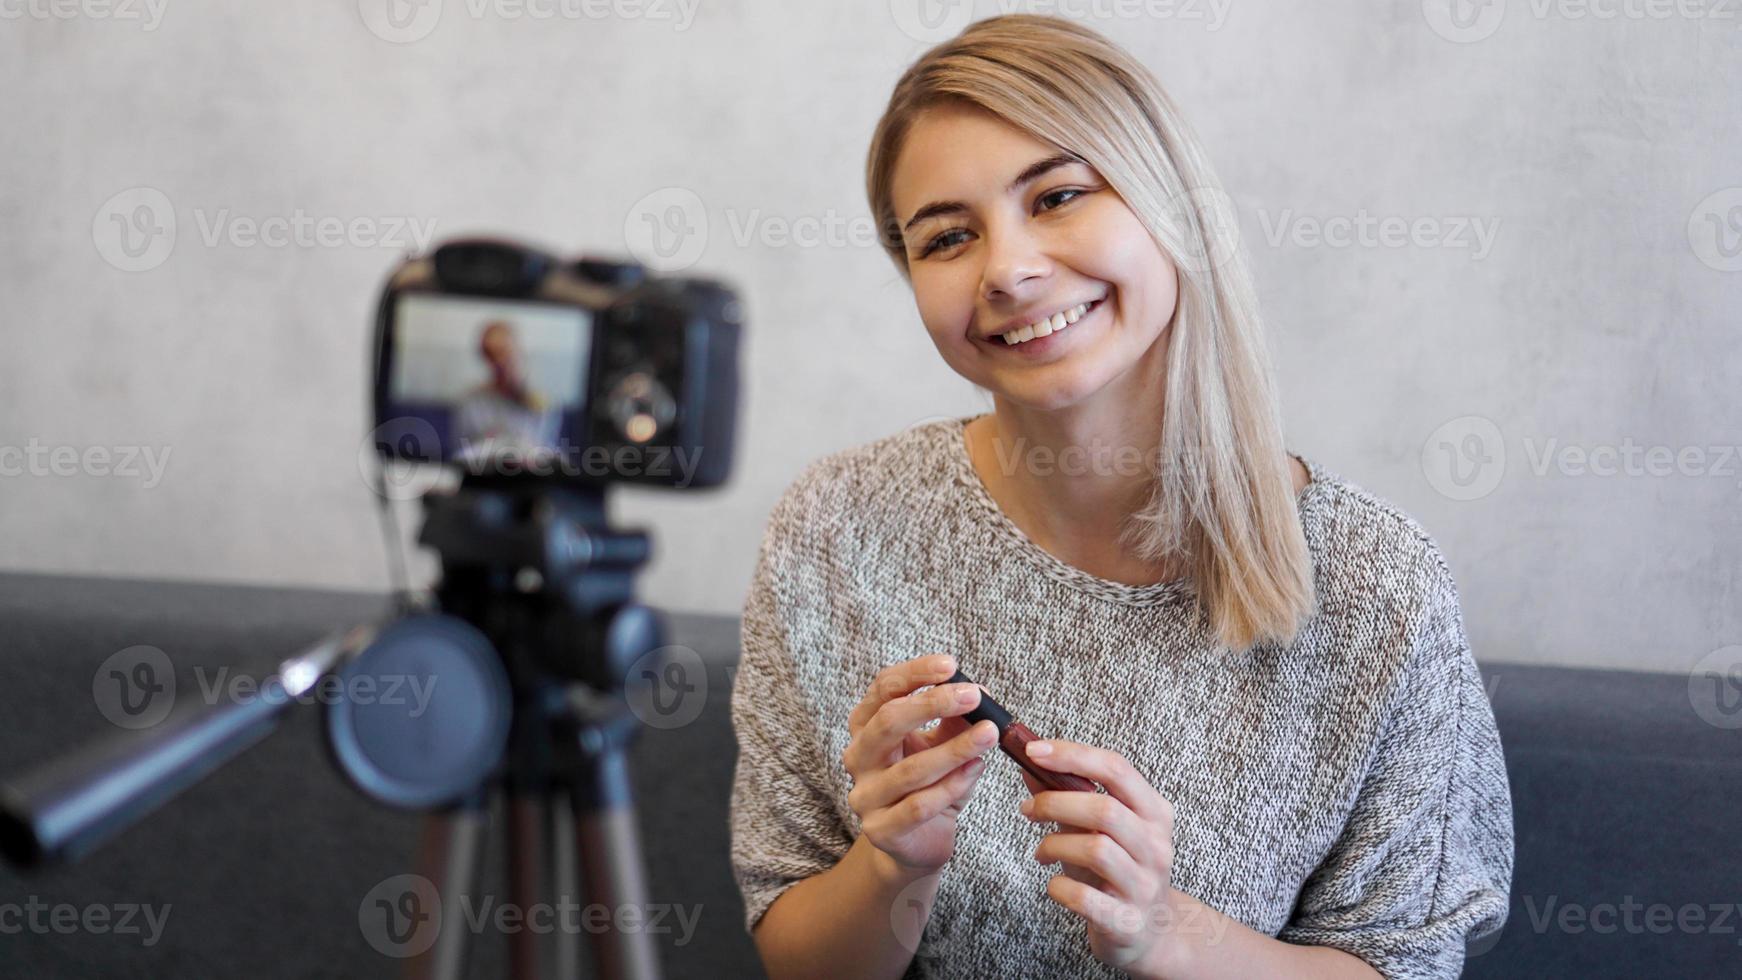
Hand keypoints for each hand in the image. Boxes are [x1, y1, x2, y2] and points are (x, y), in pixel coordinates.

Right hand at [841, 654, 1001, 877]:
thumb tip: (980, 692)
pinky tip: (975, 770)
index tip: (951, 664)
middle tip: (973, 696)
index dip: (915, 673)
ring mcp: (865, 796)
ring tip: (989, 734)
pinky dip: (952, 786)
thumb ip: (954, 720)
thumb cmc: (928, 783)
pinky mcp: (881, 830)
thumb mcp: (941, 744)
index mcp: (866, 726)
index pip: (883, 688)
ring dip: (955, 749)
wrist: (917, 842)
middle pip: (888, 722)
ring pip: (910, 769)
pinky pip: (919, 806)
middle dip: (933, 704)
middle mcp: (858, 757)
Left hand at [1017, 739, 1181, 975]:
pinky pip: (1084, 897)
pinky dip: (1058, 886)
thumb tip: (1030, 764)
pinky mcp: (1127, 921)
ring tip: (1041, 852)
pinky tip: (1054, 883)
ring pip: (1096, 849)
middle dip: (1055, 804)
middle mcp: (1156, 846)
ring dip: (1054, 845)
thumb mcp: (1096, 829)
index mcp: (1154, 812)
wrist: (1149, 932)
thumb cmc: (1117, 871)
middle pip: (1105, 810)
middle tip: (1028, 810)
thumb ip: (1067, 795)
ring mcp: (1145, 885)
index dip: (1073, 755)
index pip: (1116, 769)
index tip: (1034, 751)